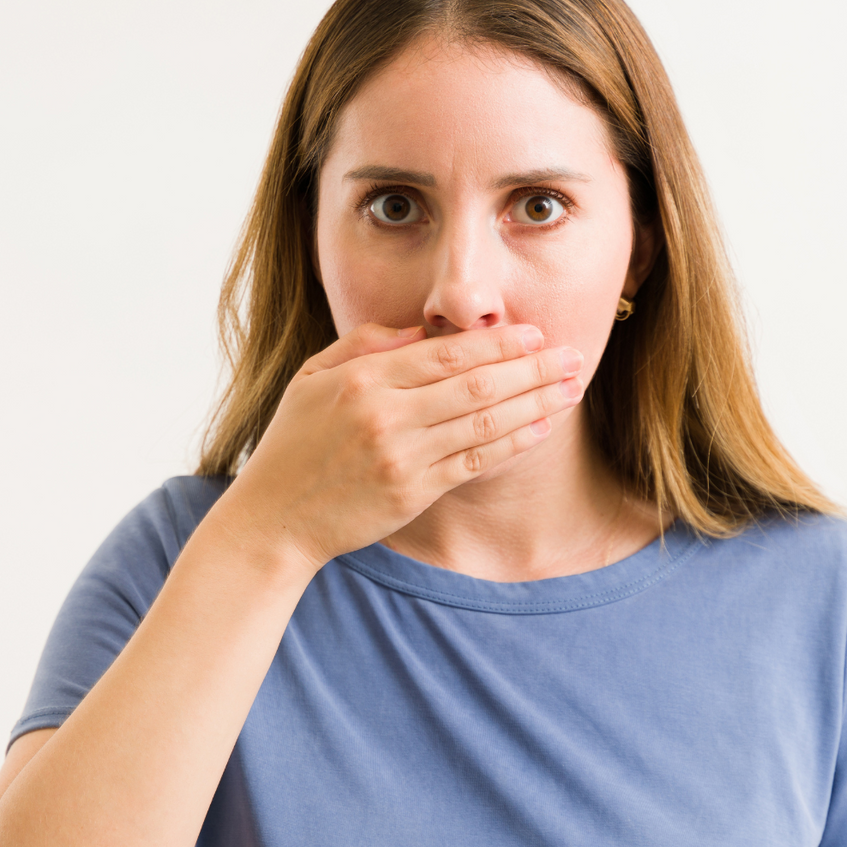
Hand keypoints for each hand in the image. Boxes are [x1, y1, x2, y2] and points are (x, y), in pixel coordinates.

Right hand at [222, 322, 584, 568]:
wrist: (274, 519)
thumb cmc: (293, 444)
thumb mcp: (312, 378)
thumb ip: (365, 345)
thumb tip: (421, 327)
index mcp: (363, 380)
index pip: (446, 352)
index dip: (497, 342)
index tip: (535, 333)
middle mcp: (386, 416)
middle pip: (476, 384)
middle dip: (532, 369)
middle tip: (572, 355)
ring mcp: (402, 457)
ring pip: (484, 423)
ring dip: (535, 404)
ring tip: (571, 387)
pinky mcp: (413, 493)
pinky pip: (475, 463)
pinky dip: (512, 443)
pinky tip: (540, 428)